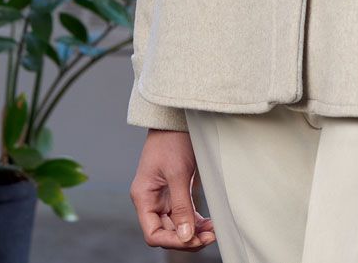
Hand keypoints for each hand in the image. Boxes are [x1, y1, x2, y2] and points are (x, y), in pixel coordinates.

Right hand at [130, 129, 216, 250]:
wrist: (177, 117)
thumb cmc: (172, 140)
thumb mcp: (178, 173)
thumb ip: (181, 206)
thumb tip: (185, 237)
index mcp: (143, 197)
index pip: (153, 233)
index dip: (173, 241)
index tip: (193, 240)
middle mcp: (151, 200)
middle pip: (166, 232)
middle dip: (187, 238)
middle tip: (210, 236)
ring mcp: (163, 196)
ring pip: (177, 224)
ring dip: (194, 231)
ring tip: (214, 231)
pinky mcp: (176, 190)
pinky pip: (184, 213)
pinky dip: (196, 221)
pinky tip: (210, 224)